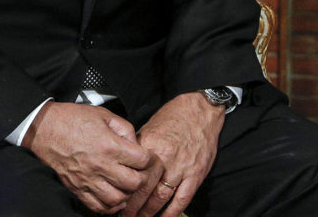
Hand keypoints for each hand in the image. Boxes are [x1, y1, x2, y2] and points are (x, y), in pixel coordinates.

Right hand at [22, 101, 158, 213]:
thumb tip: (134, 143)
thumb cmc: (71, 119)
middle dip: (141, 178)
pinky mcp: (77, 188)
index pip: (142, 160)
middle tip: (138, 172)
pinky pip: (98, 207)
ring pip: (118, 199)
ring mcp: (88, 180)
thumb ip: (124, 128)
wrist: (44, 128)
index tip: (146, 157)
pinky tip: (113, 197)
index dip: (149, 158)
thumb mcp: (104, 114)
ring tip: (126, 185)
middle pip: (134, 183)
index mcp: (109, 146)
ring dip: (126, 194)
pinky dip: (109, 207)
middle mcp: (101, 165)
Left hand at [125, 92, 223, 216]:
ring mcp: (181, 168)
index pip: (133, 173)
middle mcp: (165, 159)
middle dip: (133, 206)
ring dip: (149, 212)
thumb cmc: (175, 117)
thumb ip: (139, 147)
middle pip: (144, 189)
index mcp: (150, 145)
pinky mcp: (196, 174)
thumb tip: (125, 162)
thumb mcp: (150, 127)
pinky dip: (172, 212)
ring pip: (161, 197)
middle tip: (124, 215)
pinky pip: (183, 198)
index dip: (124, 190)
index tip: (117, 198)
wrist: (200, 110)